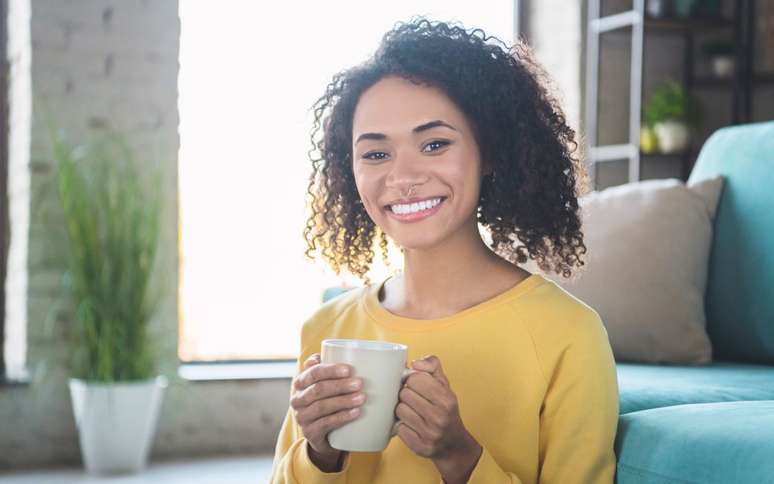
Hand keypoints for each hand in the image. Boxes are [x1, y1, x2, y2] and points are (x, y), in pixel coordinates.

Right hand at [290, 353, 365, 471]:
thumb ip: (328, 367)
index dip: (330, 370)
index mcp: (300, 382)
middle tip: (360, 383)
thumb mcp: (326, 384)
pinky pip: (325, 423)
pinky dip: (342, 417)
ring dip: (343, 401)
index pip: (313, 372)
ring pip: (322, 406)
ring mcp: (301, 417)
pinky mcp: (309, 432)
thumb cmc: (328, 401)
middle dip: (340, 385)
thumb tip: (333, 353)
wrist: (324, 435)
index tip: (349, 369)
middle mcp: (297, 399)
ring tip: (362, 397)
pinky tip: (355, 413)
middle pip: (318, 389)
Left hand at [395, 355, 481, 482]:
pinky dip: (403, 426)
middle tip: (413, 400)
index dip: (411, 381)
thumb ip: (432, 366)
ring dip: (403, 410)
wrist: (453, 443)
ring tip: (412, 412)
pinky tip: (412, 426)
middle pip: (404, 394)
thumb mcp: (444, 385)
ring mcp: (430, 433)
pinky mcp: (420, 447)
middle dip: (406, 395)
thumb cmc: (445, 410)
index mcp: (446, 399)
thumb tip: (415, 363)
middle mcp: (439, 416)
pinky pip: (399, 429)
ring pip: (399, 410)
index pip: (414, 379)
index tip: (415, 386)